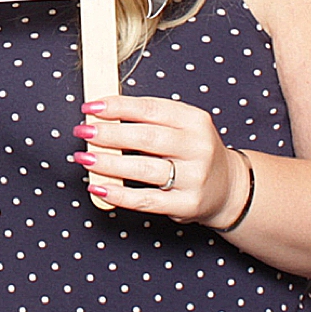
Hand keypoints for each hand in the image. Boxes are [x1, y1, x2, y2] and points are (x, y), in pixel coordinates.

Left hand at [72, 95, 246, 226]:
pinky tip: (99, 186)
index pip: (150, 109)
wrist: (227, 188)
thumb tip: (102, 116)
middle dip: (109, 134)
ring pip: (143, 169)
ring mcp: (195, 178)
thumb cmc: (192, 152)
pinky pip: (146, 200)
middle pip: (146, 137)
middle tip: (83, 132)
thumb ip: (148, 120)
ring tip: (84, 157)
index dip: (117, 107)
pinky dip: (119, 194)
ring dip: (108, 163)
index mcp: (195, 120)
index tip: (90, 107)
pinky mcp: (187, 204)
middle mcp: (198, 147)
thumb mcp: (181, 127)